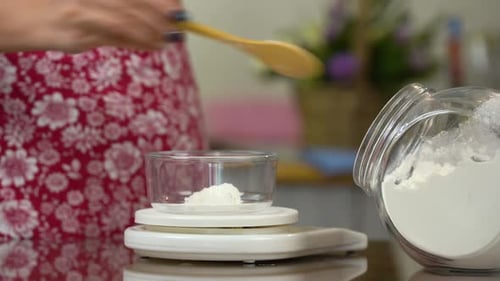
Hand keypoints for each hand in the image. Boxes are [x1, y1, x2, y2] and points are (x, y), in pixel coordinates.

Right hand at [0, 0, 186, 52]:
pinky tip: (155, 45)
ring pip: (127, 20)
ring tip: (171, 39)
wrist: (26, 16)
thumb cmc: (64, 7)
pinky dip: (139, 42)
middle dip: (162, 14)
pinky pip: (115, 37)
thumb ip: (123, 9)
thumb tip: (157, 19)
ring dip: (154, 31)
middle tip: (181, 24)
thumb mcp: (95, 3)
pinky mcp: (79, 31)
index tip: (178, 7)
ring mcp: (84, 9)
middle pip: (134, 2)